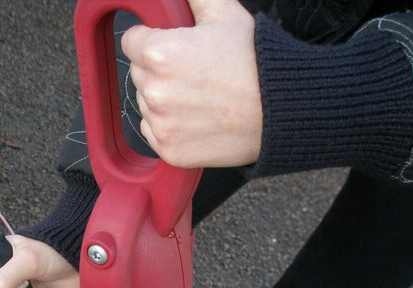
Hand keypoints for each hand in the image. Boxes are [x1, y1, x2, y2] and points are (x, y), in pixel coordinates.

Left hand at [121, 0, 261, 167]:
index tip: (167, 45)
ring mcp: (161, 124)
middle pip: (139, 74)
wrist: (281, 109)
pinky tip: (197, 117)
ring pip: (146, 104)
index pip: (131, 41)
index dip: (150, 39)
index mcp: (160, 53)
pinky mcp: (169, 150)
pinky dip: (170, 127)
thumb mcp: (225, 13)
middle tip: (194, 72)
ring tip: (200, 96)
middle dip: (159, 70)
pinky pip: (154, 133)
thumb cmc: (257, 62)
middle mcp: (155, 91)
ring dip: (164, 100)